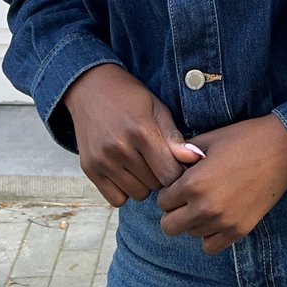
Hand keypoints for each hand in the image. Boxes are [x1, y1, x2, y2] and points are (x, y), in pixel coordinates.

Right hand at [63, 64, 201, 206]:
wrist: (90, 87)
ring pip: (138, 194)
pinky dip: (124, 190)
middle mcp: (120, 148)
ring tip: (140, 162)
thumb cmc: (129, 97)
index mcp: (141, 131)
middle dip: (160, 175)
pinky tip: (126, 171)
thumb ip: (174, 138)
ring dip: (144, 183)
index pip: (170, 173)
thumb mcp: (157, 108)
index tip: (177, 163)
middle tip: (156, 158)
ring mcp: (102, 160)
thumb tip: (196, 159)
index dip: (178, 171)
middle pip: (155, 185)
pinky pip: (116, 199)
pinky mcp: (89, 169)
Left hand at [157, 115, 286, 254]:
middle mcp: (205, 207)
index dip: (169, 190)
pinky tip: (217, 215)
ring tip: (208, 200)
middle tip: (188, 195)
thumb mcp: (209, 139)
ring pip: (190, 234)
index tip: (181, 182)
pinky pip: (210, 246)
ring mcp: (223, 222)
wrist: (282, 148)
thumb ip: (182, 154)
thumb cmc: (244, 138)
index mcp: (193, 183)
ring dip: (193, 220)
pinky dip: (209, 234)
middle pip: (169, 226)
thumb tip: (166, 163)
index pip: (162, 200)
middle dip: (174, 210)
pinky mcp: (239, 231)